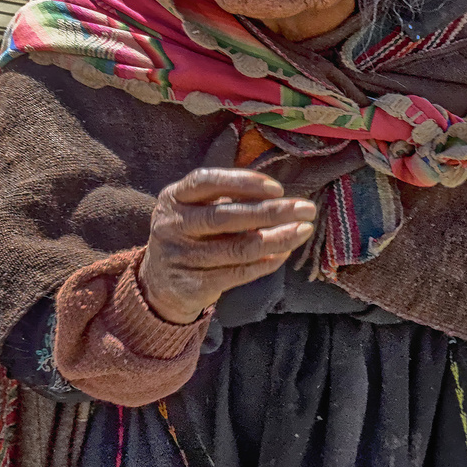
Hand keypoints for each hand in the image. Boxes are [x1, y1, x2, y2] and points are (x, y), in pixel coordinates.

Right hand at [138, 168, 316, 325]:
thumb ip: (229, 199)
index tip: (277, 188)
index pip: (206, 181)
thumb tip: (281, 197)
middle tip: (307, 209)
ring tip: (303, 231)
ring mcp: (180, 257)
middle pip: (226, 217)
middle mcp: (173, 225)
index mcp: (174, 197)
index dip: (243, 182)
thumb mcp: (196, 209)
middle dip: (272, 212)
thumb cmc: (192, 235)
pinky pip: (238, 273)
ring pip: (238, 248)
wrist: (159, 284)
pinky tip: (283, 254)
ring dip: (277, 239)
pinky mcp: (192, 285)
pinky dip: (266, 263)